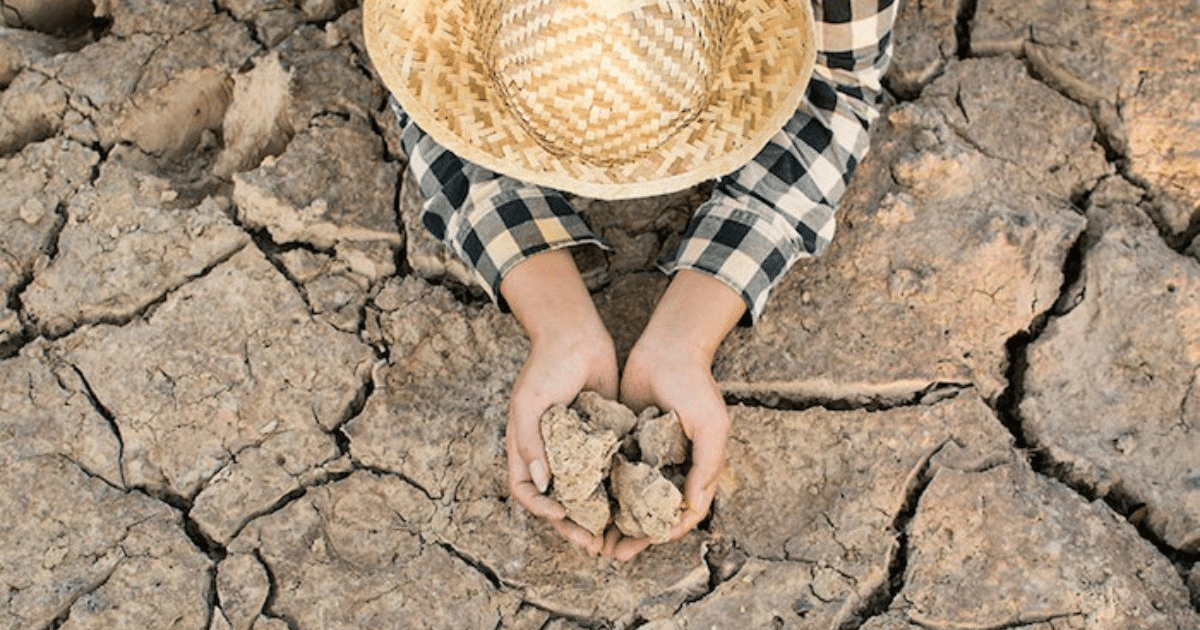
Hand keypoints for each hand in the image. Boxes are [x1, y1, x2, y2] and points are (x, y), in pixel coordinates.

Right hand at [501, 249, 617, 554]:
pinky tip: (633, 504)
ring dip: (597, 516)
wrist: (577, 335)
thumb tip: (541, 484)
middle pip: (558, 502)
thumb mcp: (530, 403)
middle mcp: (551, 454)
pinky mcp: (604, 440)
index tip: (562, 515)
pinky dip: (616, 490)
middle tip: (593, 544)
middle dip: (573, 525)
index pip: (527, 492)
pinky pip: (608, 471)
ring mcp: (578, 449)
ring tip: (614, 536)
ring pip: (586, 493)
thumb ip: (531, 442)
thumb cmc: (546, 366)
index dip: (541, 509)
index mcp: (526, 449)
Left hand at [606, 270, 743, 560]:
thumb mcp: (711, 424)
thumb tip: (692, 507)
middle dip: (634, 535)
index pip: (683, 512)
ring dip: (615, 520)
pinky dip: (602, 491)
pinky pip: (613, 471)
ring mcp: (647, 454)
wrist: (666, 347)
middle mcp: (671, 465)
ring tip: (595, 540)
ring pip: (630, 498)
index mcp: (695, 467)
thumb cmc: (694, 384)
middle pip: (652, 512)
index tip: (644, 544)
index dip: (666, 532)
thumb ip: (706, 465)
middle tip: (612, 554)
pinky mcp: (624, 440)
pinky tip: (584, 505)